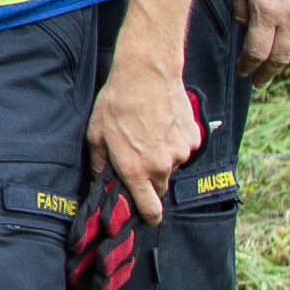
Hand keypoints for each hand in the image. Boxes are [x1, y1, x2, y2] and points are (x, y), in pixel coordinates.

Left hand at [86, 61, 198, 219]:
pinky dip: (175, 142)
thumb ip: (99, 163)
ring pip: (172, 166)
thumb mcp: (96, 134)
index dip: (148, 216)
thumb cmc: (117, 103)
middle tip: (138, 158)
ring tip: (149, 133)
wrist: (147, 73)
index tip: (146, 216)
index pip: (151, 211)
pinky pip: (184, 149)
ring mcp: (181, 152)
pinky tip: (162, 124)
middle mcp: (162, 166)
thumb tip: (99, 179)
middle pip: (160, 188)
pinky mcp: (194, 138)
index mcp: (136, 171)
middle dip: (150, 180)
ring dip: (163, 158)